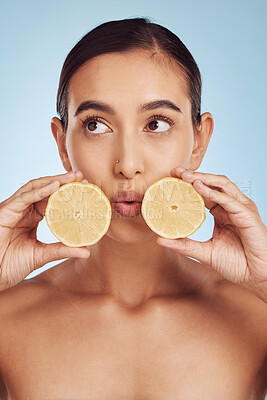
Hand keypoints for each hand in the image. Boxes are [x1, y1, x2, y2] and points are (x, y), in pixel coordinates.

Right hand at [0, 171, 89, 291]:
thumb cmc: (11, 265)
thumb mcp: (42, 255)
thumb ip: (62, 250)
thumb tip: (87, 251)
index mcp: (32, 217)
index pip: (52, 200)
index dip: (68, 194)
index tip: (86, 189)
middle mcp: (24, 210)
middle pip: (45, 190)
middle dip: (64, 182)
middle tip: (82, 177)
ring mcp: (15, 208)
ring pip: (35, 188)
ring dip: (55, 180)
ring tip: (73, 177)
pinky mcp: (6, 210)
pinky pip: (25, 197)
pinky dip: (40, 190)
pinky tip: (55, 186)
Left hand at [157, 167, 266, 300]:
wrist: (256, 277)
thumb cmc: (236, 264)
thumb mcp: (204, 252)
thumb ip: (184, 245)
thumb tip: (160, 240)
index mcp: (222, 213)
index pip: (204, 192)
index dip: (189, 184)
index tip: (171, 178)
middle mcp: (231, 207)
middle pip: (213, 184)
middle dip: (194, 176)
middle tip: (175, 171)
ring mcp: (241, 209)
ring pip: (222, 185)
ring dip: (203, 178)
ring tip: (185, 176)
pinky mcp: (247, 214)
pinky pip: (229, 200)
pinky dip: (213, 193)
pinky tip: (199, 188)